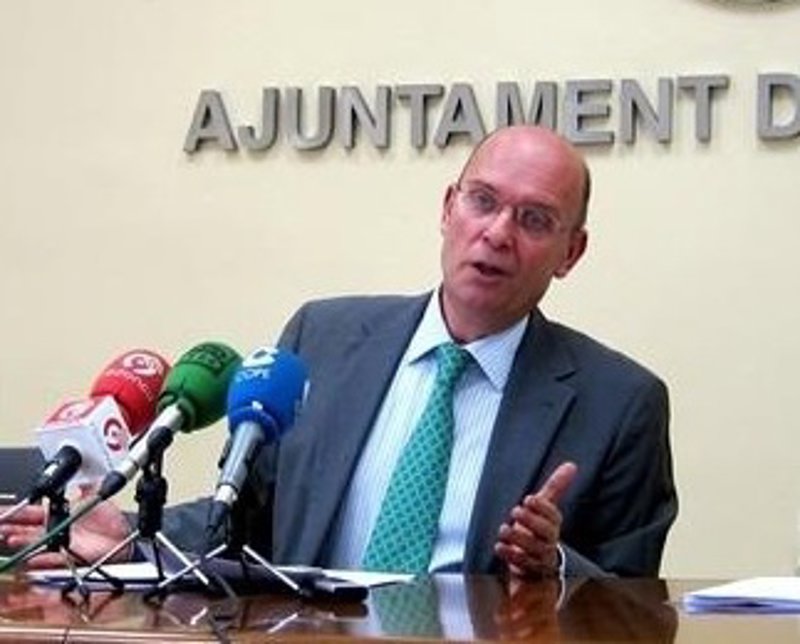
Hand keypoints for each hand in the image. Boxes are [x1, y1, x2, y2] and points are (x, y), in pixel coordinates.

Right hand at [0, 486, 132, 568]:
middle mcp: (56, 530)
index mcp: (59, 515)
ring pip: (36, 543)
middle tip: (0, 524)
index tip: (5, 511)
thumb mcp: (96, 495)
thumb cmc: (109, 522)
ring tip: (10, 538)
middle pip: (27, 528)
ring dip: (23, 541)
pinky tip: (34, 559)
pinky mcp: (70, 558)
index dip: (18, 511)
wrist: (125, 540)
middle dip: (11, 526)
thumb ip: (84, 483)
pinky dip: (43, 560)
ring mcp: (61, 545)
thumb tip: (79, 468)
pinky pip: (54, 560)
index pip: (33, 512)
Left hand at [494, 461, 576, 578]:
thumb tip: (571, 465)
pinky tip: (500, 546)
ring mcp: (541, 558)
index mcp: (553, 524)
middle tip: (515, 511)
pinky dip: (510, 555)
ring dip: (517, 537)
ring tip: (504, 529)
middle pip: (547, 532)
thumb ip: (556, 487)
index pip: (553, 516)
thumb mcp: (544, 507)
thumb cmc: (538, 530)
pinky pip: (523, 565)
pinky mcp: (530, 571)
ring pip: (534, 549)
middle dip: (531, 520)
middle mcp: (550, 542)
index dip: (542, 507)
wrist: (536, 566)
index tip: (528, 499)